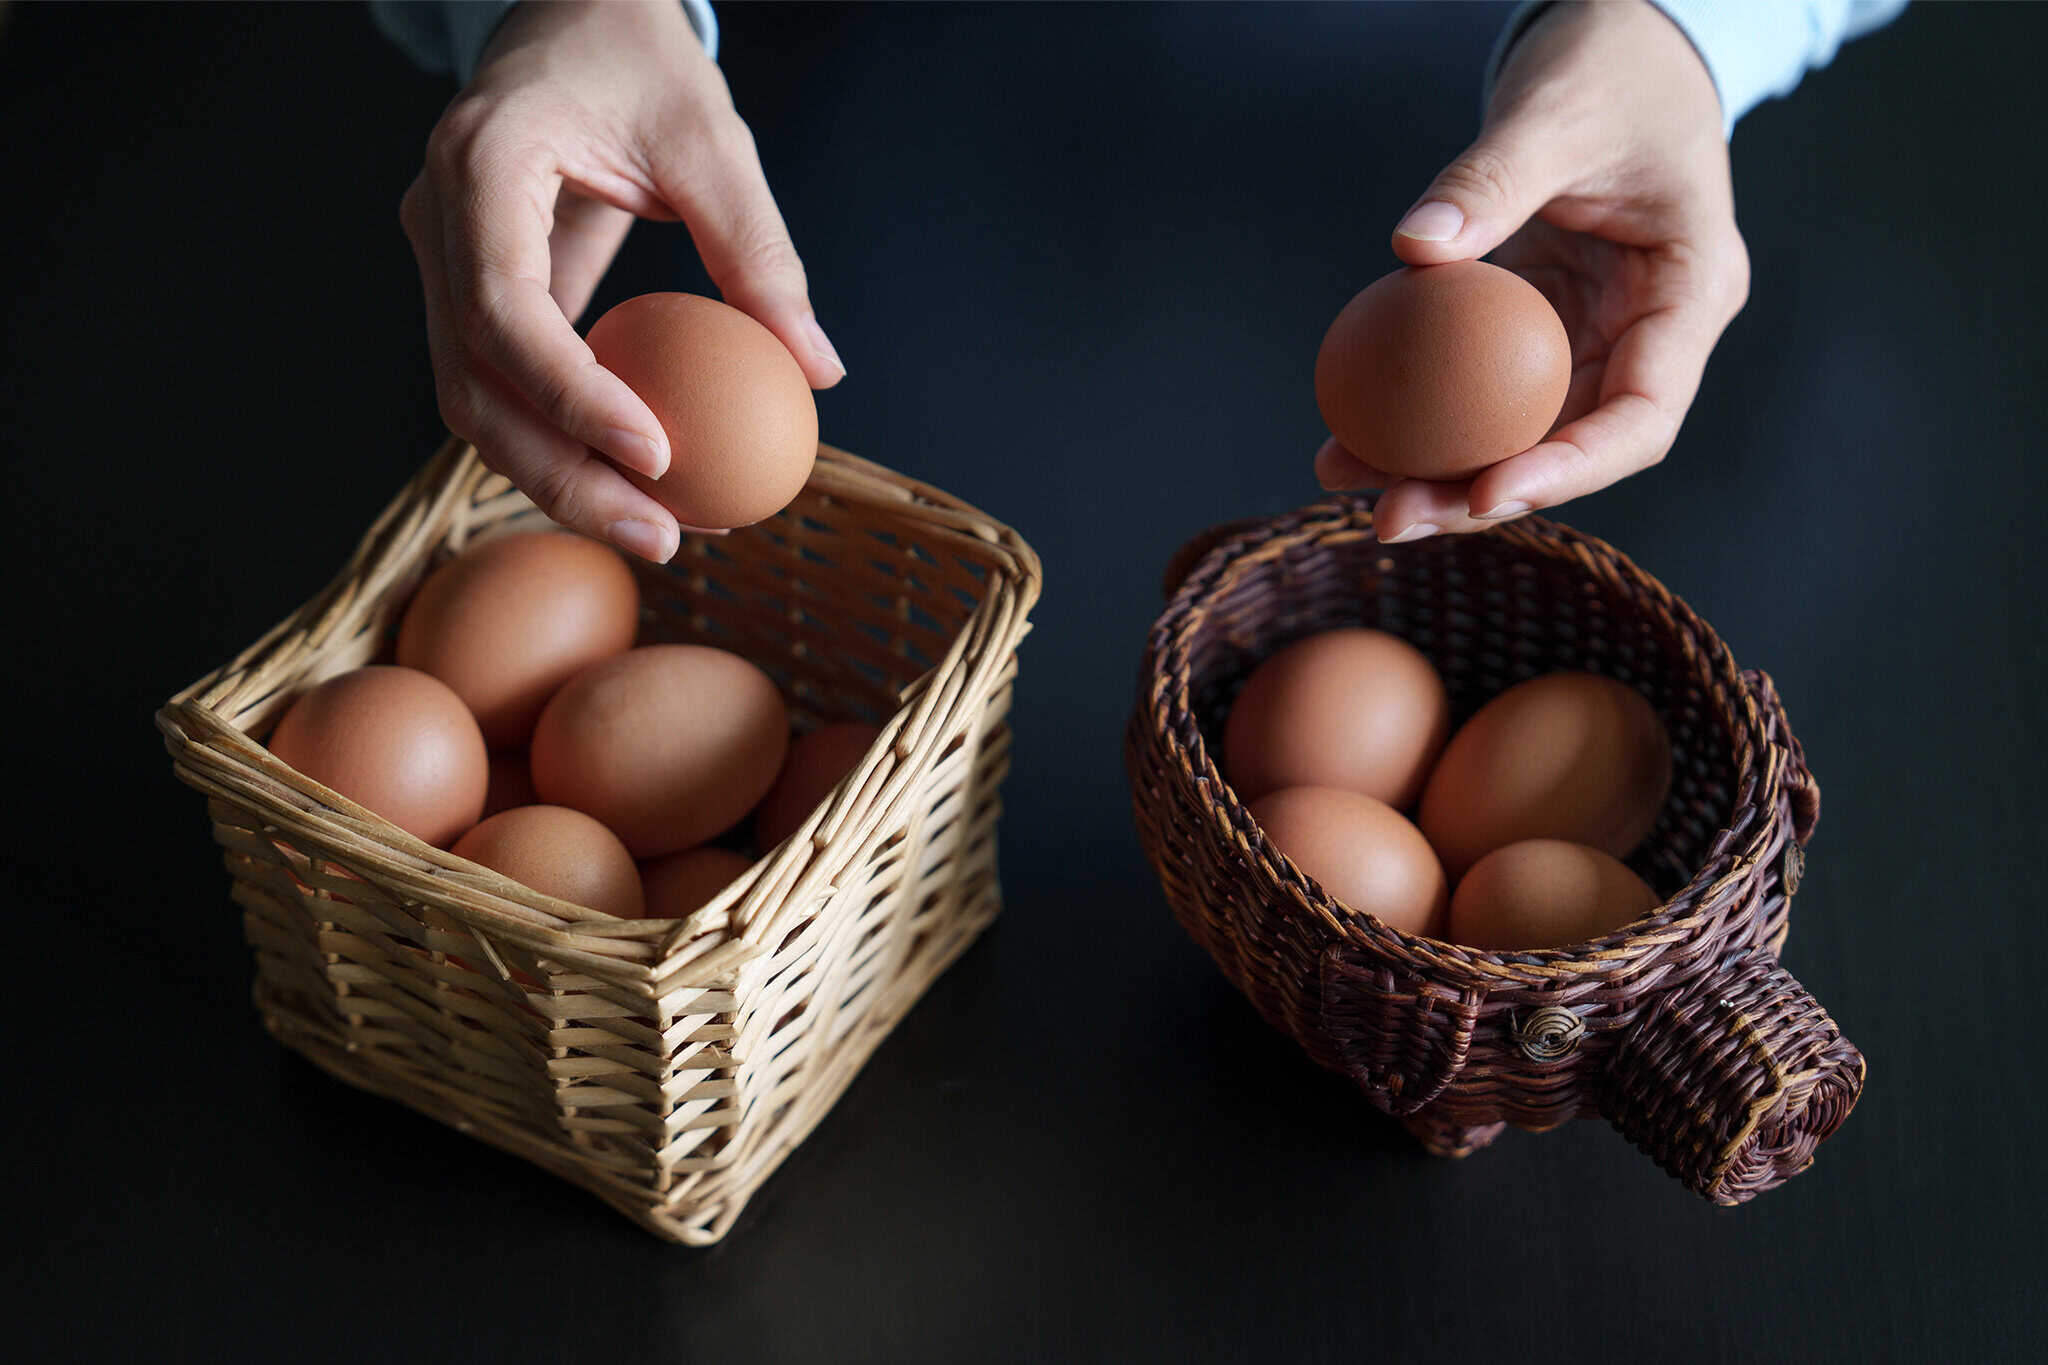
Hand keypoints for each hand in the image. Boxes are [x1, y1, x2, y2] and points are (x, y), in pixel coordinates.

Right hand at [400, 0, 844, 561]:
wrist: (574, 14)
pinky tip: (638, 487)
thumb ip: (757, 251)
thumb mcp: (711, 139)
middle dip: (561, 476)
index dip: (572, 394)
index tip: (658, 453)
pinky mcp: (468, 292)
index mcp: (481, 164)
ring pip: (475, 403)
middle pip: (473, 384)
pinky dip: (563, 444)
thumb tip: (818, 369)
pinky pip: (502, 387)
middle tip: (660, 537)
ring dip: (560, 480)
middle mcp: (438, 220)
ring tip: (659, 532)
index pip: (504, 308)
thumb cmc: (638, 61)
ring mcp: (441, 260)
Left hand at [1316, 0, 1748, 542]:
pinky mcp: (1539, 320)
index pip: (1642, 415)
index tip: (1487, 491)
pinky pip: (1481, 384)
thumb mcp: (1554, 115)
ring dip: (1437, 468)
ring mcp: (1592, 331)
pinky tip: (1349, 437)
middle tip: (1391, 519)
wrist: (1620, 39)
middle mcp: (1648, 331)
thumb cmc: (1610, 67)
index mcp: (1690, 293)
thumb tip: (1413, 249)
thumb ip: (1489, 180)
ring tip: (1347, 482)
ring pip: (1519, 428)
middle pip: (1572, 443)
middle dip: (1481, 493)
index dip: (1568, 467)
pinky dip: (1422, 414)